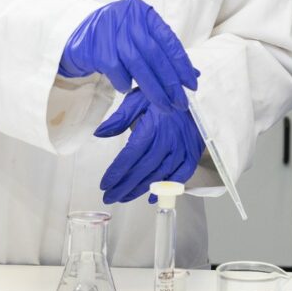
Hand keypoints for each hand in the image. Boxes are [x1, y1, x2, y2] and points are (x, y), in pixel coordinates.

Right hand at [58, 0, 199, 109]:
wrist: (79, 36)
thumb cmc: (115, 38)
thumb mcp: (140, 38)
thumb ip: (164, 52)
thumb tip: (193, 74)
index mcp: (143, 13)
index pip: (168, 40)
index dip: (181, 64)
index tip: (191, 84)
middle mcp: (128, 18)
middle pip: (155, 55)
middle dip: (170, 82)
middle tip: (180, 102)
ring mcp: (111, 32)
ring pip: (138, 65)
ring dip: (153, 89)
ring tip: (163, 105)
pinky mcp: (97, 48)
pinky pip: (117, 72)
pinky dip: (125, 84)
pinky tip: (127, 90)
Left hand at [94, 89, 203, 203]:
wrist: (192, 93)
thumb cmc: (162, 94)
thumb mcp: (138, 98)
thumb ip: (119, 118)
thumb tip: (99, 134)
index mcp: (152, 127)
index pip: (130, 155)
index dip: (117, 172)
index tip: (105, 184)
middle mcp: (167, 141)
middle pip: (142, 169)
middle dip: (124, 186)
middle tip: (109, 197)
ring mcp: (182, 149)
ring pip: (158, 175)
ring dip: (140, 189)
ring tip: (124, 197)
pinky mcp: (192, 154)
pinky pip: (179, 176)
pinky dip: (166, 188)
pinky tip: (152, 197)